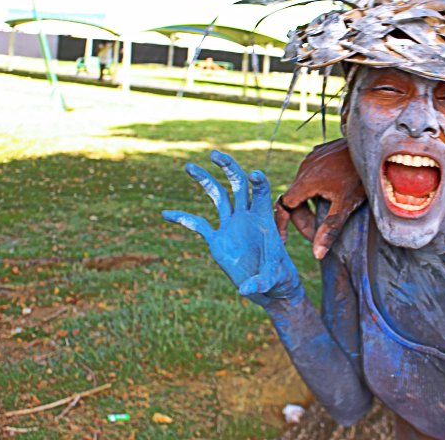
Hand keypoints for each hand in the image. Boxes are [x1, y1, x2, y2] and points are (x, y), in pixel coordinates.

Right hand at [163, 151, 300, 305]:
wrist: (269, 288)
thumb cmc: (278, 279)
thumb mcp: (273, 279)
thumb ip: (261, 281)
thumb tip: (245, 290)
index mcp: (263, 219)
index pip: (261, 193)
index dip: (259, 182)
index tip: (254, 174)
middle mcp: (246, 217)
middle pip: (237, 184)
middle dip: (227, 168)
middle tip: (214, 154)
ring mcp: (231, 226)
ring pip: (217, 196)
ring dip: (204, 180)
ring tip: (189, 166)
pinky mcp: (218, 240)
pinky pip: (198, 225)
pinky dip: (183, 219)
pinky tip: (166, 214)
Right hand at [274, 138, 365, 259]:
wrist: (374, 146)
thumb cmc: (361, 175)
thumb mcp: (346, 204)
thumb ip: (330, 228)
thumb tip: (317, 253)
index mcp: (306, 181)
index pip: (284, 206)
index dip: (281, 224)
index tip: (283, 239)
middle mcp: (305, 167)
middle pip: (294, 198)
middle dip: (303, 218)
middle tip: (318, 233)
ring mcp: (312, 158)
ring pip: (303, 186)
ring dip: (310, 203)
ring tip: (327, 214)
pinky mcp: (321, 153)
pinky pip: (312, 174)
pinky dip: (317, 189)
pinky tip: (333, 194)